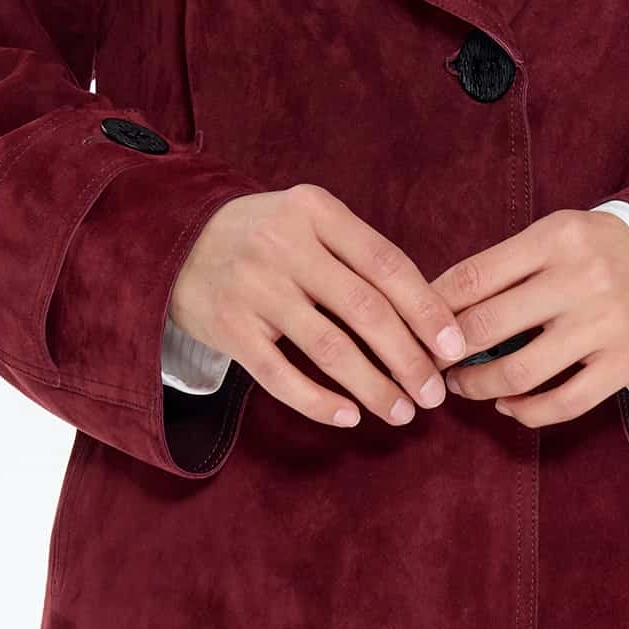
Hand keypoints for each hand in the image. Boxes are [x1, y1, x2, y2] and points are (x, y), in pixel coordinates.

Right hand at [166, 185, 466, 429]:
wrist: (173, 241)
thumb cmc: (264, 237)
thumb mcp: (307, 221)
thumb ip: (357, 255)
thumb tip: (427, 316)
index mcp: (315, 211)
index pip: (386, 263)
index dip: (426, 309)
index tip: (455, 346)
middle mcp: (285, 245)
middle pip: (365, 309)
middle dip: (409, 358)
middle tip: (434, 393)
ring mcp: (254, 287)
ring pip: (330, 348)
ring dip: (374, 387)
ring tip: (402, 412)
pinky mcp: (228, 328)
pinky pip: (281, 376)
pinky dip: (318, 401)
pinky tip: (348, 417)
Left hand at [429, 210, 628, 425]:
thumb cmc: (600, 252)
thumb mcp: (557, 236)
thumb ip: (506, 265)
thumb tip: (437, 305)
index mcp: (556, 238)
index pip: (474, 276)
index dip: (432, 308)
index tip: (412, 326)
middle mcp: (581, 279)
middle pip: (488, 326)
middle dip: (445, 352)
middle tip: (428, 362)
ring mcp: (605, 325)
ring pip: (520, 372)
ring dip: (478, 386)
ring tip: (462, 386)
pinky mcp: (625, 363)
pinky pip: (562, 403)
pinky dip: (525, 411)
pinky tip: (508, 405)